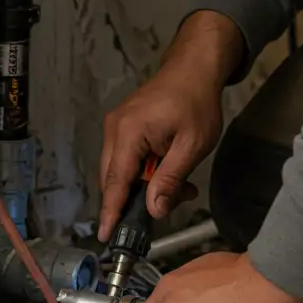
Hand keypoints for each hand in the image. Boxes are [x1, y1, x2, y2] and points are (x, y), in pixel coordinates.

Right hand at [98, 11, 242, 241]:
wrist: (194, 67)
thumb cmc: (196, 101)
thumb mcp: (192, 145)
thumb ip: (170, 179)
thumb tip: (154, 210)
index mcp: (129, 133)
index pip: (115, 182)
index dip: (110, 211)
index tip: (106, 235)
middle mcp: (115, 129)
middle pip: (114, 179)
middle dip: (136, 201)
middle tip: (165, 209)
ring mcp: (117, 127)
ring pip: (121, 171)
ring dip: (145, 187)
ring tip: (179, 189)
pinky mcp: (124, 127)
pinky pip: (127, 159)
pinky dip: (145, 173)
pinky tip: (169, 174)